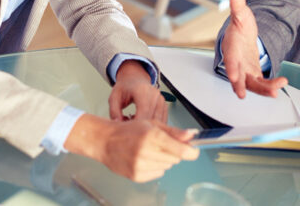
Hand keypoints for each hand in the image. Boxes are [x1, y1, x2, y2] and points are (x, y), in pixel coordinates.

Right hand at [64, 114, 198, 182]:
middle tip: (161, 144)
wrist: (105, 141)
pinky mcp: (137, 176)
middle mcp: (147, 151)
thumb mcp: (152, 124)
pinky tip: (144, 159)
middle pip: (176, 159)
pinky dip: (155, 167)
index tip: (194, 150)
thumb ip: (174, 131)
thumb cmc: (128, 130)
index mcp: (152, 135)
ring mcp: (141, 165)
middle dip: (174, 152)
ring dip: (164, 159)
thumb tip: (192, 135)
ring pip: (167, 166)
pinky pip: (158, 174)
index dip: (191, 152)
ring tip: (150, 150)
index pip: (181, 150)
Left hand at [109, 60, 166, 122]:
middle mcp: (154, 94)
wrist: (134, 79)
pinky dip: (152, 126)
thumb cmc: (124, 88)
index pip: (144, 111)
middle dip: (140, 127)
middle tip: (128, 125)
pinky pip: (162, 121)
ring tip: (133, 120)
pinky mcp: (164, 106)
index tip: (126, 129)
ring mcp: (161, 100)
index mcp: (142, 90)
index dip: (136, 123)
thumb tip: (119, 125)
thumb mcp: (113, 97)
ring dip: (146, 127)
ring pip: (158, 121)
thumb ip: (114, 112)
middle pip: (152, 118)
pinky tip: (141, 120)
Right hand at [222, 0, 286, 97]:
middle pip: (238, 77)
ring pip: (251, 84)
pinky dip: (269, 87)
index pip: (230, 60)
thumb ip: (238, 8)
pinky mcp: (254, 75)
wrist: (243, 38)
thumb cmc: (240, 28)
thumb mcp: (241, 15)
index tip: (233, 77)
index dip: (231, 68)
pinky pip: (261, 84)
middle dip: (241, 86)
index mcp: (231, 49)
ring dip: (262, 90)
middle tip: (243, 93)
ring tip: (276, 91)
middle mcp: (237, 63)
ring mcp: (245, 71)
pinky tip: (280, 85)